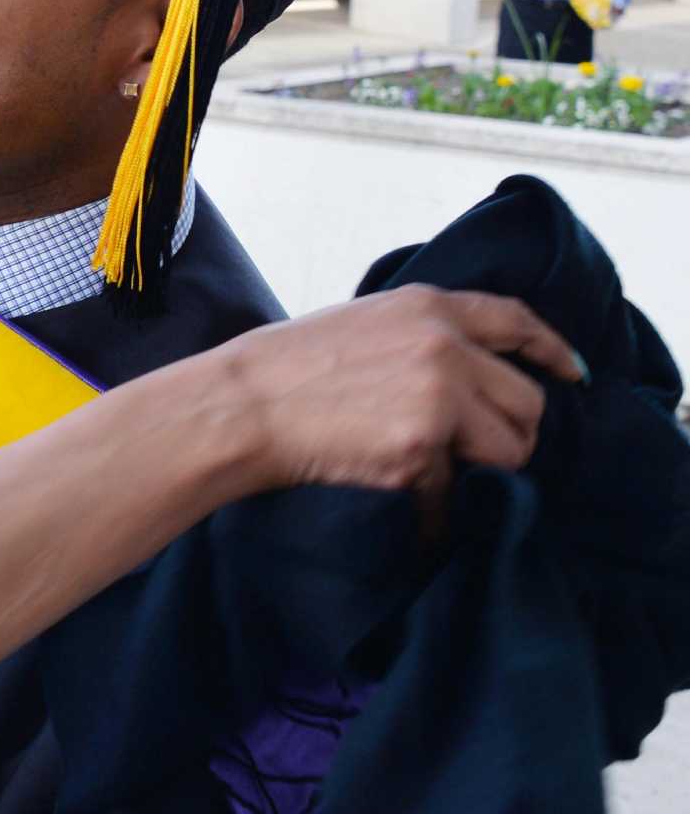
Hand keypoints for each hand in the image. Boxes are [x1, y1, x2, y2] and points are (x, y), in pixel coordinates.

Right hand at [219, 285, 578, 496]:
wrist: (242, 405)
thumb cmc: (285, 368)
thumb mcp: (361, 323)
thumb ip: (420, 337)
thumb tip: (469, 378)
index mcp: (427, 308)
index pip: (516, 321)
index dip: (551, 349)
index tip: (572, 372)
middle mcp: (443, 347)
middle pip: (527, 401)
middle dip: (511, 432)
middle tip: (475, 450)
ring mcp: (437, 397)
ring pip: (509, 450)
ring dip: (484, 469)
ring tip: (436, 471)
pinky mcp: (422, 449)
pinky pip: (458, 491)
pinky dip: (436, 505)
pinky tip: (405, 497)